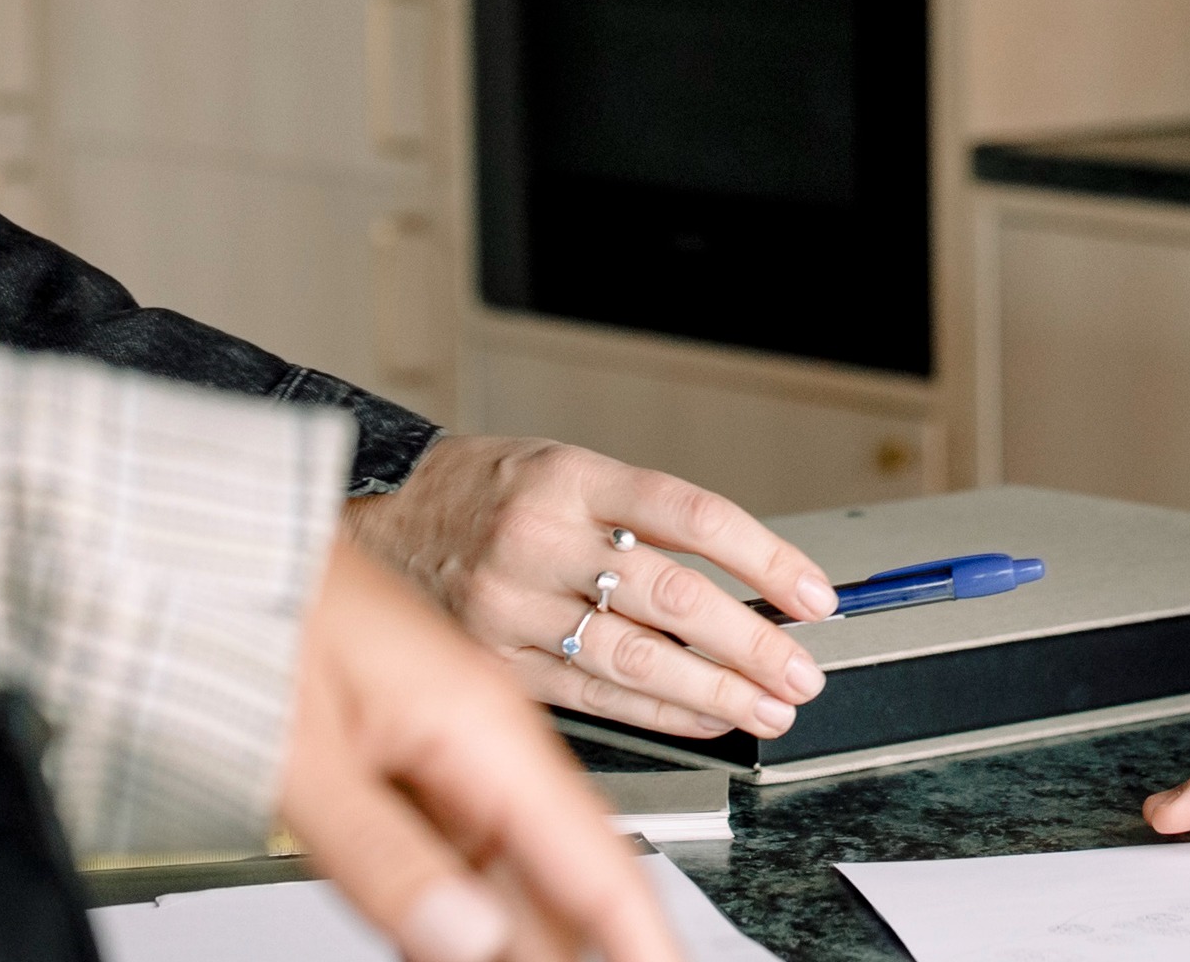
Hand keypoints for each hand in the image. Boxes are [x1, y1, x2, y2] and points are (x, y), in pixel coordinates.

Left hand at [280, 537, 685, 961]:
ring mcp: (445, 733)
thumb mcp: (300, 758)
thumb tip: (470, 942)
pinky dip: (461, 891)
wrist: (199, 535)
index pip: (596, 859)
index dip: (640, 936)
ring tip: (490, 955)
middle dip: (568, 942)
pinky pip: (457, 832)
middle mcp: (479, 727)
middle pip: (556, 869)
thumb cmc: (244, 607)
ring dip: (510, 926)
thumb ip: (386, 860)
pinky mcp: (407, 737)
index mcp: (479, 724)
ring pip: (505, 860)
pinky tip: (447, 933)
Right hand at [345, 434, 841, 741]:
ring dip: (718, 690)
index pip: (692, 516)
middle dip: (752, 641)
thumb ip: (638, 520)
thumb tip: (742, 584)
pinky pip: (595, 696)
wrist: (376, 519)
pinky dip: (661, 712)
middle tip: (801, 670)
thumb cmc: (481, 497)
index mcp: (569, 478)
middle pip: (672, 593)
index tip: (813, 594)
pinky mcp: (496, 662)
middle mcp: (541, 540)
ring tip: (770, 706)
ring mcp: (514, 606)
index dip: (766, 559)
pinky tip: (706, 719)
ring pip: (637, 656)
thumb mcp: (561, 471)